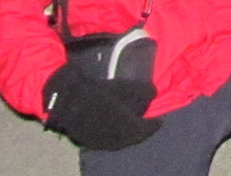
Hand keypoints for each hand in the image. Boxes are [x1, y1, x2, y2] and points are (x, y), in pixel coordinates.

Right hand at [42, 63, 161, 150]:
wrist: (70, 101)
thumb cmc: (102, 93)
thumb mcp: (128, 87)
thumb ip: (145, 91)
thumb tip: (154, 94)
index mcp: (131, 129)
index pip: (147, 129)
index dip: (154, 124)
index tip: (159, 120)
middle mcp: (118, 141)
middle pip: (134, 137)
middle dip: (141, 130)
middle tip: (145, 123)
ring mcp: (103, 143)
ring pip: (120, 140)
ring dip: (128, 133)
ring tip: (130, 124)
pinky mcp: (89, 141)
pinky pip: (107, 140)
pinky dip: (114, 134)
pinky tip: (113, 126)